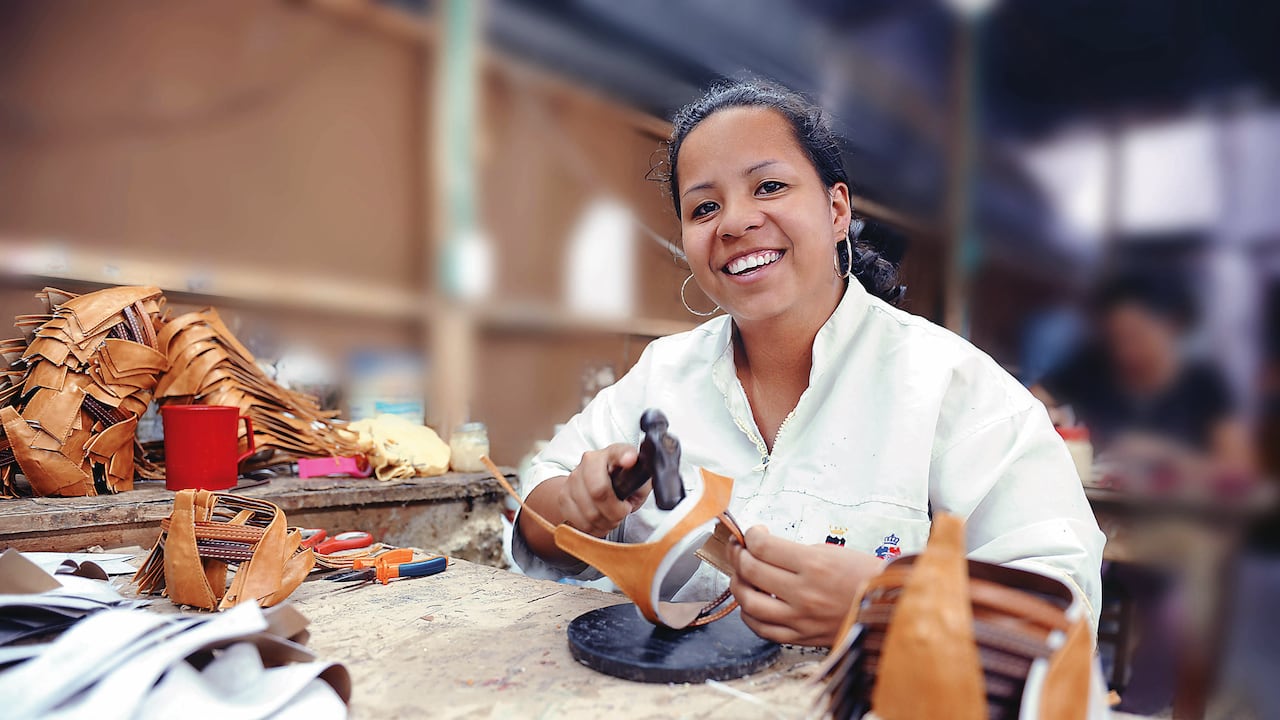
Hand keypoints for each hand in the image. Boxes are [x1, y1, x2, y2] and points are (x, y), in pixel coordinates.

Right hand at [559, 443, 647, 536]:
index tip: (630, 460)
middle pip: (599, 492)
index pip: (618, 453)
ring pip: (590, 512)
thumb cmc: (621, 483)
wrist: (592, 486)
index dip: (624, 456)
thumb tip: (640, 475)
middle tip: (622, 512)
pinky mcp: (563, 497)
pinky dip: (593, 528)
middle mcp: (589, 461)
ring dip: (605, 522)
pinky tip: (599, 520)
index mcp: (612, 453)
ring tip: (611, 517)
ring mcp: (573, 478)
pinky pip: (580, 522)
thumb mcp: (638, 481)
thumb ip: (640, 480)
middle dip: (615, 511)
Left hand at [728, 526, 883, 646]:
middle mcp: (804, 593)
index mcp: (814, 565)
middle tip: (740, 549)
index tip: (753, 533)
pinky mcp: (801, 636)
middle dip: (738, 555)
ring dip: (738, 584)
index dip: (751, 535)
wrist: (889, 609)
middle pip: (750, 571)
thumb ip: (796, 553)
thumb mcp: (833, 552)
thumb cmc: (865, 577)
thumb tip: (765, 549)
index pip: (763, 546)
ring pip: (749, 602)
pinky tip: (751, 602)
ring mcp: (800, 618)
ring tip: (741, 574)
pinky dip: (749, 614)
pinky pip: (762, 628)